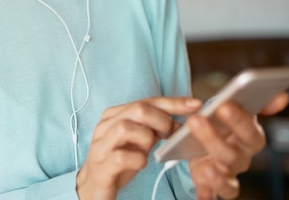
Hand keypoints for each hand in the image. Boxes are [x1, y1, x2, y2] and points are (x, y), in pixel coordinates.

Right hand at [76, 97, 201, 199]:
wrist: (93, 187)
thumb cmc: (118, 161)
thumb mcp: (138, 141)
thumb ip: (154, 129)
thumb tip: (181, 121)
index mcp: (114, 115)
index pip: (146, 101)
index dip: (173, 102)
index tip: (195, 104)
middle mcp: (105, 126)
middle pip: (137, 109)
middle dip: (161, 120)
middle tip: (170, 135)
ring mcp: (101, 146)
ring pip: (126, 128)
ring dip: (147, 139)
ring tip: (150, 151)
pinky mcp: (101, 166)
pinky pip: (121, 157)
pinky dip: (137, 160)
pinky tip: (141, 164)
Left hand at [187, 93, 288, 199]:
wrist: (202, 140)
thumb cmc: (221, 123)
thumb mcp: (232, 107)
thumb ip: (255, 103)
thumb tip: (281, 97)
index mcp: (248, 139)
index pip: (250, 133)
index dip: (239, 120)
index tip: (224, 105)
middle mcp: (241, 159)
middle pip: (232, 155)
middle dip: (214, 139)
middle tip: (196, 120)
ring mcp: (227, 174)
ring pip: (227, 182)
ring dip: (217, 177)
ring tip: (206, 168)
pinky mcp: (210, 185)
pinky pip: (210, 195)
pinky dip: (206, 198)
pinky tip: (201, 197)